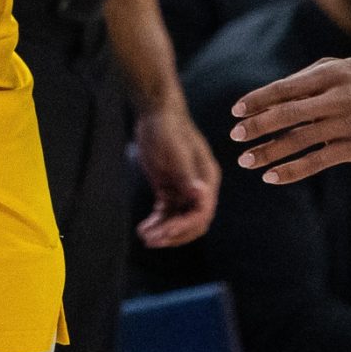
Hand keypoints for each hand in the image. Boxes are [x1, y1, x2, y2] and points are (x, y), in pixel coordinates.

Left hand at [134, 103, 219, 247]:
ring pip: (178, 220)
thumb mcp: (175, 153)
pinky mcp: (170, 188)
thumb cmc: (167, 128)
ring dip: (163, 232)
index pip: (202, 213)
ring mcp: (185, 189)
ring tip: (144, 235)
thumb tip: (201, 197)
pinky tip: (143, 228)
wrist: (155, 112)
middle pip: (192, 222)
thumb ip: (187, 176)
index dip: (184, 226)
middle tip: (152, 240)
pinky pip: (167, 213)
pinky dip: (157, 223)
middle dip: (174, 234)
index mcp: (207, 179)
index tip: (164, 232)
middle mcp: (200, 187)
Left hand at [230, 57, 350, 183]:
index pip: (285, 88)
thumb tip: (275, 93)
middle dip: (257, 126)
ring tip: (247, 161)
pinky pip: (318, 161)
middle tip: (234, 136)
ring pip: (299, 140)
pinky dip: (292, 169)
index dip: (258, 100)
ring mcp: (348, 123)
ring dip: (269, 152)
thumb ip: (311, 76)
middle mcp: (338, 97)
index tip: (236, 112)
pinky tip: (272, 176)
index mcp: (331, 75)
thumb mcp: (346, 68)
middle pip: (287, 114)